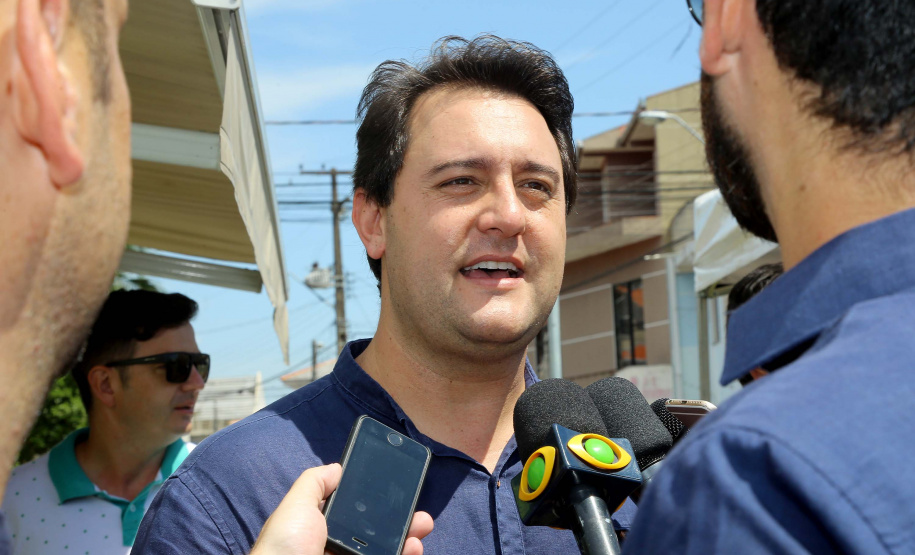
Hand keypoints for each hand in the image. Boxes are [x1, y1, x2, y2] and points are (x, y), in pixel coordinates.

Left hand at [250, 463, 433, 554]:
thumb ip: (314, 483)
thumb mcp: (295, 506)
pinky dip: (404, 554)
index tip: (396, 493)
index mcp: (321, 529)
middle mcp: (337, 548)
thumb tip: (336, 467)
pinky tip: (412, 548)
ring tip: (421, 528)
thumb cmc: (284, 548)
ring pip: (386, 549)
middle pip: (376, 532)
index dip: (376, 504)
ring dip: (408, 538)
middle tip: (418, 513)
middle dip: (401, 520)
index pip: (355, 514)